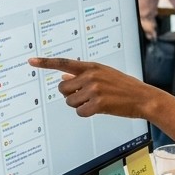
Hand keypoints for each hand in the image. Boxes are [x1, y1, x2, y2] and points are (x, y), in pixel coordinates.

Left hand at [28, 56, 161, 119]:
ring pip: (70, 102)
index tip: (31, 61)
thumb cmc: (124, 86)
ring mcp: (94, 90)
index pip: (64, 63)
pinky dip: (87, 113)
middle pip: (63, 88)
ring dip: (79, 105)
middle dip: (70, 95)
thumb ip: (84, 74)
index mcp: (92, 66)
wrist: (143, 97)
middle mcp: (91, 76)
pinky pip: (80, 112)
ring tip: (96, 102)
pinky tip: (100, 109)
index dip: (46, 62)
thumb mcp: (105, 74)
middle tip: (85, 96)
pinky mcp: (98, 104)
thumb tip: (63, 76)